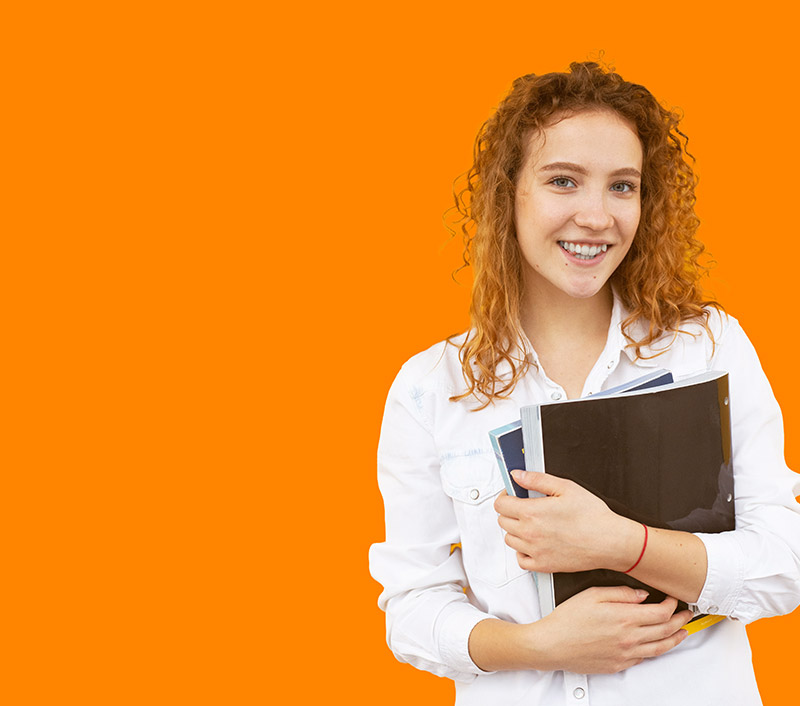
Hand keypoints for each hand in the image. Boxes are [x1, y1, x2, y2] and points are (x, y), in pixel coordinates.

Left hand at [494, 470, 641, 572]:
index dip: (505, 496)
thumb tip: (517, 475)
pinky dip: (522, 551)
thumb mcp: (565, 487)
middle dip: (510, 511)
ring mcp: (535, 552)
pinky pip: (520, 560)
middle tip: (525, 507)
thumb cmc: (593, 515)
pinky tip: (533, 543)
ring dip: (515, 530)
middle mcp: (529, 534)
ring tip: (532, 524)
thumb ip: (536, 479)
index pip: (500, 504)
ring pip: (510, 540)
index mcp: (532, 512)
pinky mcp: (543, 565)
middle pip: (503, 521)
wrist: (610, 541)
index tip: (513, 494)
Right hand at [536, 586, 692, 673]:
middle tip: (686, 614)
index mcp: (624, 618)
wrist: (552, 645)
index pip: (661, 612)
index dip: (673, 604)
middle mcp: (629, 638)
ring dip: (675, 639)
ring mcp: (626, 654)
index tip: (673, 598)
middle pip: (666, 630)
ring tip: (683, 632)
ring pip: (660, 648)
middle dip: (680, 620)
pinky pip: (645, 658)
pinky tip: (657, 644)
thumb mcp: (592, 595)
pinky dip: (656, 650)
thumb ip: (620, 593)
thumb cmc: (567, 620)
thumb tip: (641, 595)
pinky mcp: (619, 665)